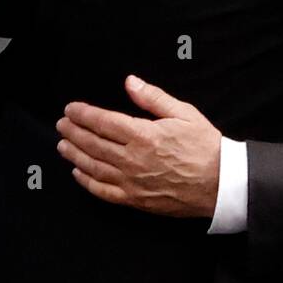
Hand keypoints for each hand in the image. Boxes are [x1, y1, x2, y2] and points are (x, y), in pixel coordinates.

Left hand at [56, 76, 221, 218]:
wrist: (221, 183)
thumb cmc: (205, 146)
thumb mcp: (184, 113)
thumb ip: (153, 98)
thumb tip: (130, 82)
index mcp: (143, 135)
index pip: (103, 122)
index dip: (83, 114)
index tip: (70, 109)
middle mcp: (132, 159)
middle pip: (92, 144)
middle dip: (73, 132)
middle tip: (61, 124)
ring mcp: (131, 182)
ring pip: (93, 167)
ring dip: (74, 155)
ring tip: (62, 145)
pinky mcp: (135, 200)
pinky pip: (103, 192)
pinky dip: (87, 182)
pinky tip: (78, 174)